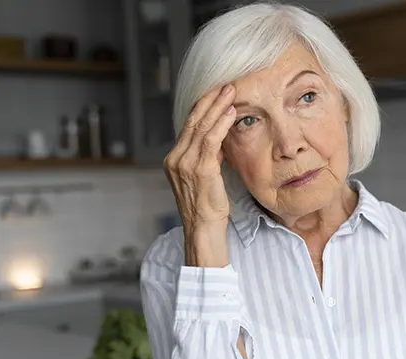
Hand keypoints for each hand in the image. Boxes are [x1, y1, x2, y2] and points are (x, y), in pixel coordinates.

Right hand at [163, 84, 237, 266]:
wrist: (203, 228)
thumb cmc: (207, 206)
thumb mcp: (204, 177)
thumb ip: (208, 157)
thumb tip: (220, 139)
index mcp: (174, 159)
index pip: (188, 126)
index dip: (202, 107)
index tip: (215, 92)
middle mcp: (176, 158)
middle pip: (193, 121)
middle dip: (210, 100)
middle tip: (225, 84)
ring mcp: (186, 164)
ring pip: (202, 127)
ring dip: (218, 106)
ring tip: (231, 91)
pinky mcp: (200, 169)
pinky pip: (211, 140)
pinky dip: (221, 124)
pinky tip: (231, 112)